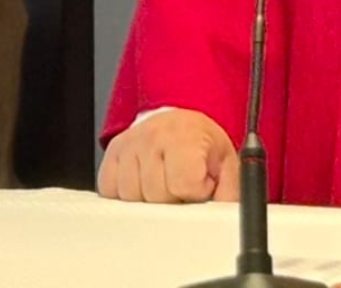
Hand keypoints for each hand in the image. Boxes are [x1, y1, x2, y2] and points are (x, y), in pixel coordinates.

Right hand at [97, 109, 238, 202]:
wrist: (180, 123)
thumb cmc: (201, 144)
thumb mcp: (226, 162)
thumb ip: (229, 191)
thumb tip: (222, 217)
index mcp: (185, 135)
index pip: (183, 185)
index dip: (195, 194)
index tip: (200, 185)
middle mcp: (153, 135)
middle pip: (156, 197)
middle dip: (172, 200)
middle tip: (181, 185)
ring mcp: (129, 144)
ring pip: (132, 199)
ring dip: (149, 200)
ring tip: (163, 182)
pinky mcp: (111, 155)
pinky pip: (112, 193)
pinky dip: (128, 197)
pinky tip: (144, 183)